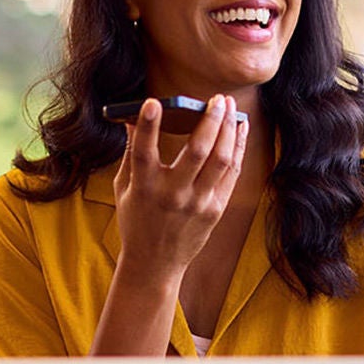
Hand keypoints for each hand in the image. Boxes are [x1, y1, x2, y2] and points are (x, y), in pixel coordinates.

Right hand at [112, 95, 247, 279]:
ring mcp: (197, 203)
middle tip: (217, 99)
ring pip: (220, 160)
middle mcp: (172, 194)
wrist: (155, 264)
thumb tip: (131, 120)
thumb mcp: (123, 189)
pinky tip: (239, 130)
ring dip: (228, 130)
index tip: (152, 102)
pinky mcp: (215, 210)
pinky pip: (231, 173)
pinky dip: (237, 148)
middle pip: (196, 151)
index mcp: (144, 187)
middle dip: (209, 120)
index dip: (147, 126)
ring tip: (230, 108)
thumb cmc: (136, 221)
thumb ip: (130, 154)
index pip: (143, 151)